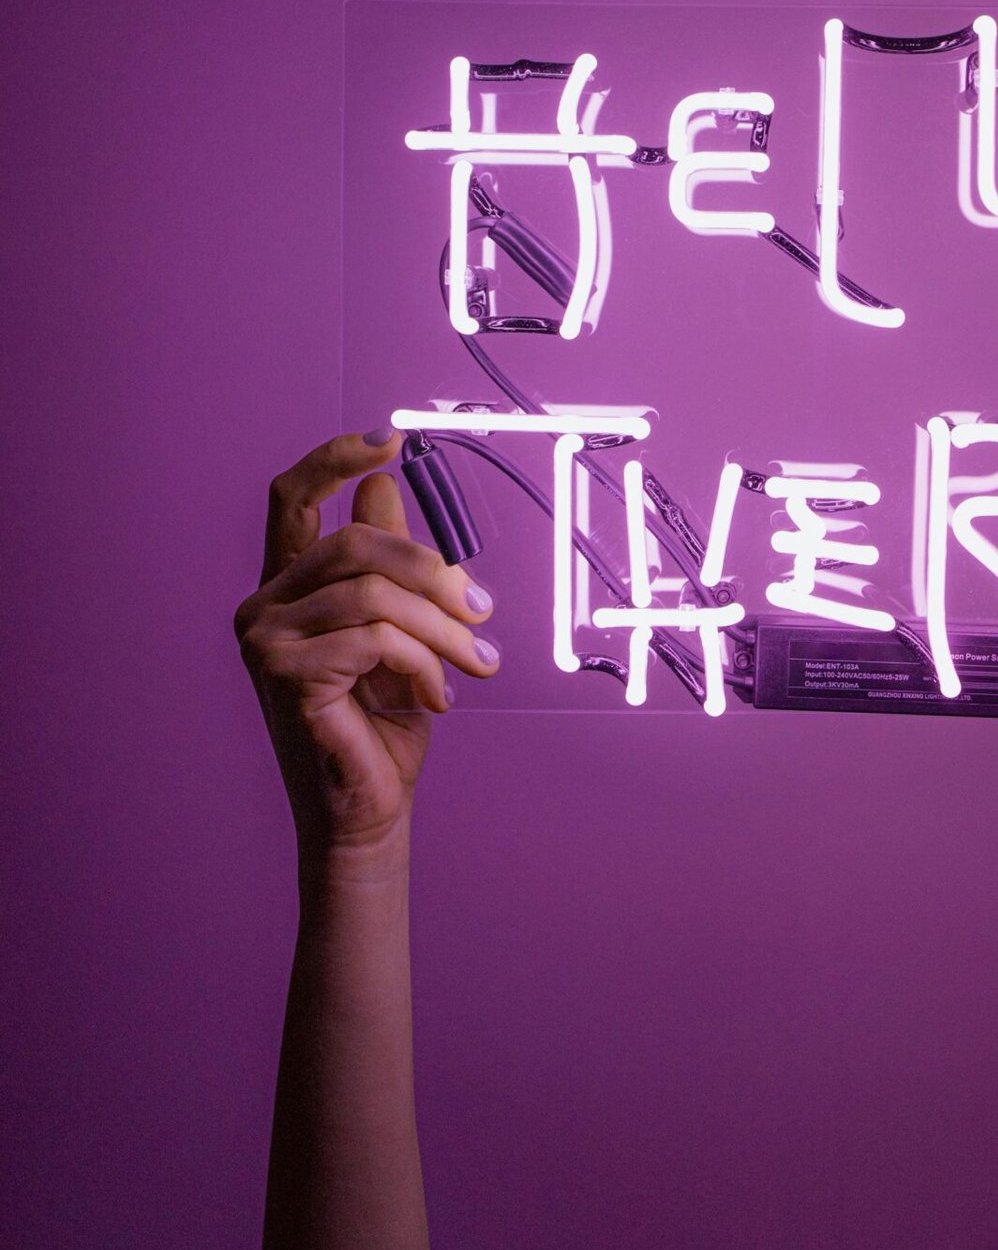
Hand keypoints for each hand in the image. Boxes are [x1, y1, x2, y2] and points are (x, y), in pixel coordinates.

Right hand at [235, 429, 499, 857]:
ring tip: (476, 664)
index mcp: (286, 586)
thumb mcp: (398, 629)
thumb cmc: (382, 722)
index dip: (335, 459)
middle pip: (355, 541)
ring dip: (443, 629)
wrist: (369, 809)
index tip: (390, 440)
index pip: (292, 498)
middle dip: (434, 571)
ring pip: (375, 594)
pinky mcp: (286, 677)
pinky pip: (375, 639)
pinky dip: (424, 664)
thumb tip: (386, 484)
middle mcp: (262, 606)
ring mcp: (266, 641)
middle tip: (483, 612)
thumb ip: (389, 563)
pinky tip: (438, 699)